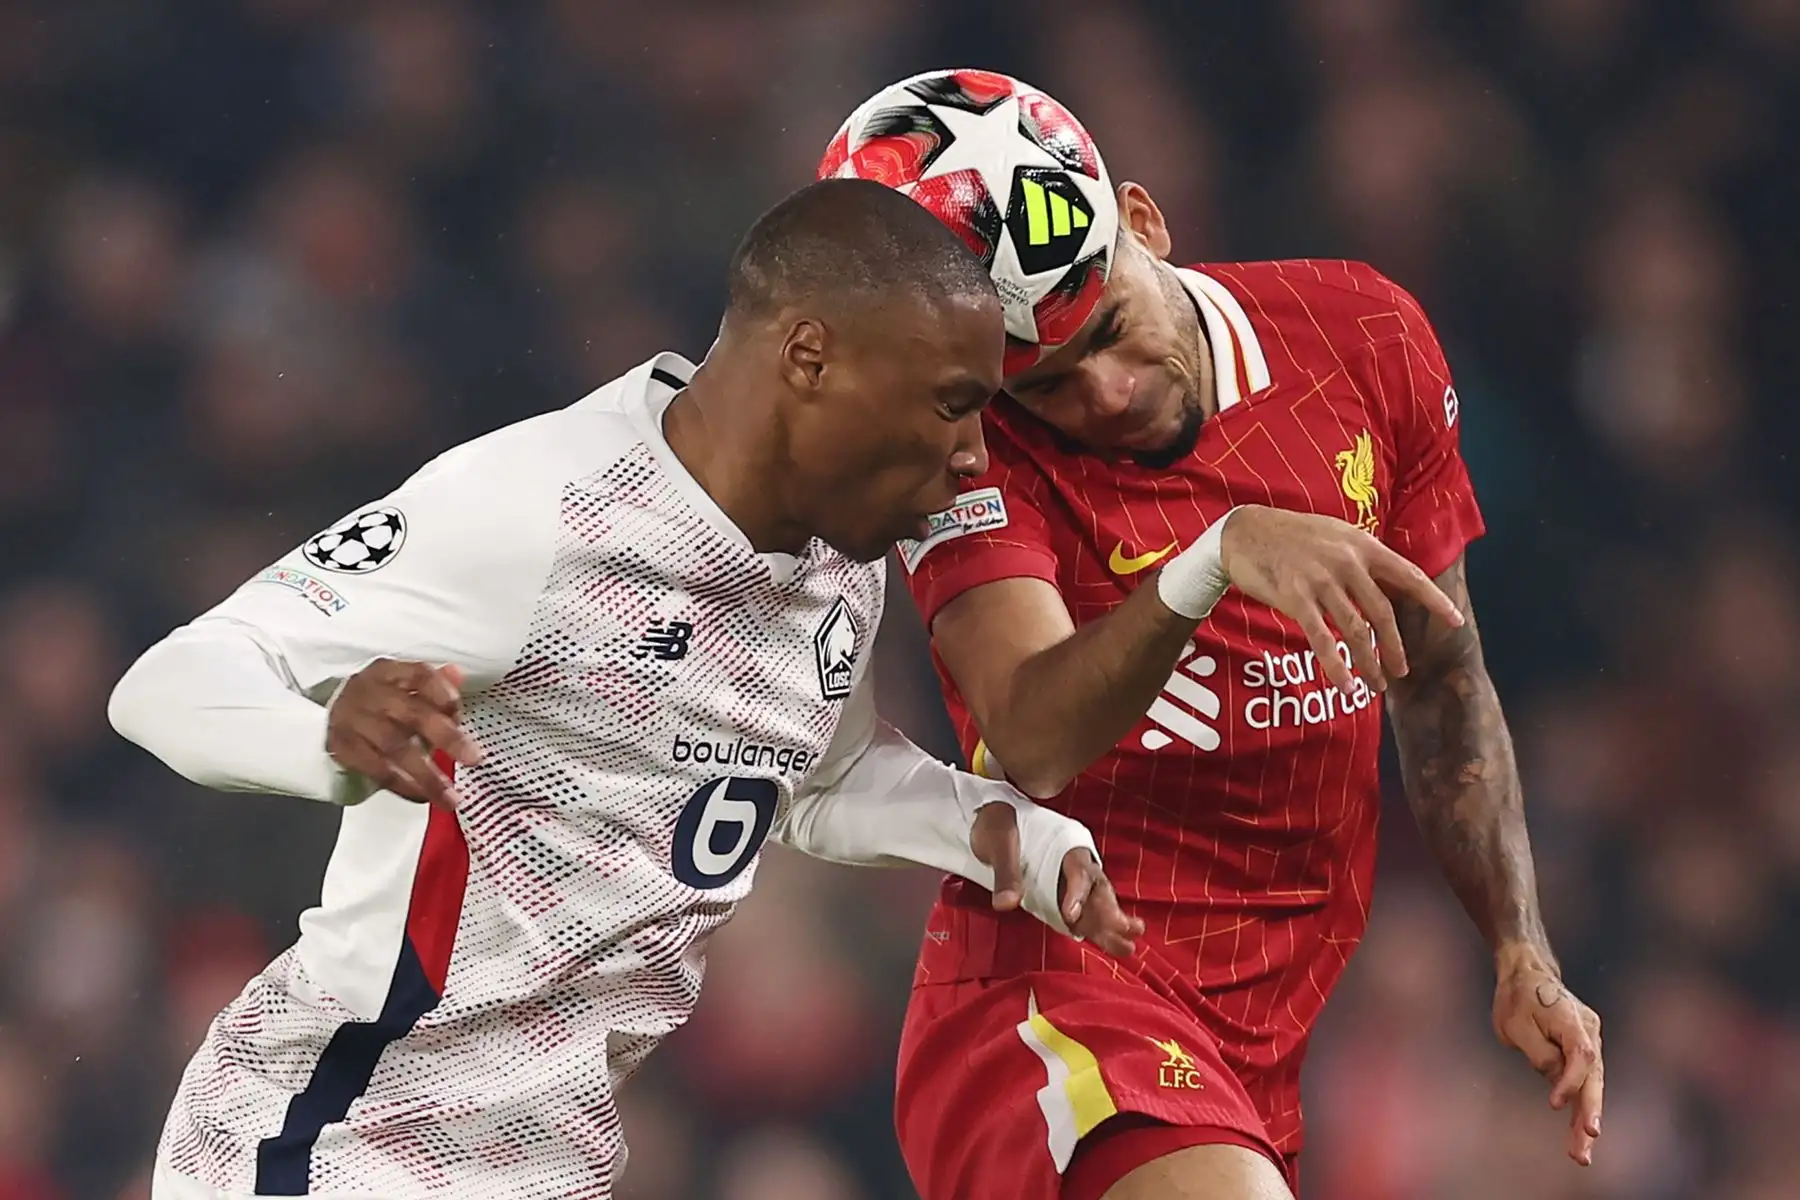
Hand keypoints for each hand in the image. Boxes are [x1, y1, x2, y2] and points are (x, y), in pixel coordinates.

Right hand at [326, 659, 482, 809]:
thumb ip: (436, 685)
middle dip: (446, 737)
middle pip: (413, 713)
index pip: (421, 675)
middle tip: (473, 758)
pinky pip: (377, 770)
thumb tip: (458, 675)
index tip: (460, 713)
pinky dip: (403, 786)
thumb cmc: (379, 702)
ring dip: (427, 775)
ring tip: (450, 797)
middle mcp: (370, 692)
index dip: (444, 693)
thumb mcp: (404, 686)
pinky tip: (423, 796)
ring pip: (395, 748)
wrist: (329, 714)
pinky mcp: (343, 748)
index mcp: (390, 672)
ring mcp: (353, 720)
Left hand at [970, 802, 1143, 957]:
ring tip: (1128, 948)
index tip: (1071, 916)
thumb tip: (1006, 903)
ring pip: (1095, 904)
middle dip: (1110, 912)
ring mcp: (1069, 880)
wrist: (989, 820)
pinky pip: (1083, 913)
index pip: (1078, 870)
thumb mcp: (999, 841)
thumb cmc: (997, 823)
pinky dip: (1096, 929)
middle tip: (1124, 932)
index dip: (1077, 893)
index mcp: (1064, 843)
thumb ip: (1006, 872)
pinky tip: (1111, 945)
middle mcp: (1073, 863)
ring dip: (1110, 925)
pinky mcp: (1061, 895)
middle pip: (1096, 889)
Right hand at [1220, 506, 1462, 691]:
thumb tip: (1389, 584)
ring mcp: (1321, 580)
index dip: (1434, 601)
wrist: (1245, 531)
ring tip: (1375, 684)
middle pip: (1382, 613)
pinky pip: (1321, 639)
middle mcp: (1347, 563)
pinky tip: (1344, 684)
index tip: (1455, 622)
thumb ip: (1362, 558)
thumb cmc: (1292, 535)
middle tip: (1400, 671)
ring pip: (1355, 630)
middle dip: (1394, 648)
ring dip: (1368, 662)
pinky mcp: (1296, 597)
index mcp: (1363, 545)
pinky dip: (1335, 665)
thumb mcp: (1336, 535)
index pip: (1408, 576)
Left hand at [1491, 949, 1603, 1165]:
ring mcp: (1589, 1042)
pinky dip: (1580, 1107)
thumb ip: (1538, 1052)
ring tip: (1581, 1154)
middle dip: (1589, 1113)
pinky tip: (1579, 1136)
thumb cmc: (1517, 996)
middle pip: (1593, 1077)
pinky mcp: (1582, 1052)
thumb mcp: (1515, 1023)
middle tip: (1586, 1143)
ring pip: (1591, 1085)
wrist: (1528, 973)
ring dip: (1586, 1119)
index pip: (1580, 1055)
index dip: (1570, 1081)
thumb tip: (1555, 1079)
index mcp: (1572, 1020)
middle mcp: (1589, 1032)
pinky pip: (1584, 1082)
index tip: (1553, 1103)